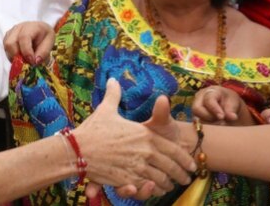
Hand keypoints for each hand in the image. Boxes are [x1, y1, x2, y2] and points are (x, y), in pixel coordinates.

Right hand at [2, 21, 53, 63]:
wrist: (40, 30)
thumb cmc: (44, 37)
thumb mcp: (50, 43)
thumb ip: (43, 52)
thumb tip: (35, 61)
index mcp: (32, 27)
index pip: (24, 37)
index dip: (26, 51)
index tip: (32, 62)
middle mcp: (18, 27)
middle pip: (10, 43)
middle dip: (18, 57)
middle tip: (27, 63)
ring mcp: (11, 32)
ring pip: (6, 47)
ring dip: (14, 57)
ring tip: (24, 60)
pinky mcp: (7, 38)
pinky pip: (6, 49)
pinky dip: (12, 56)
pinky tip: (20, 56)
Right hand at [77, 83, 193, 199]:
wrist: (77, 149)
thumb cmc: (93, 130)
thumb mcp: (106, 110)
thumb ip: (113, 95)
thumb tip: (113, 80)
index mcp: (144, 135)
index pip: (172, 149)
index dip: (184, 158)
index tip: (191, 164)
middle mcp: (144, 151)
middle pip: (171, 166)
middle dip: (181, 174)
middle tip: (187, 178)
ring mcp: (137, 167)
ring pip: (161, 179)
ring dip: (168, 183)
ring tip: (172, 185)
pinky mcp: (127, 180)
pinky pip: (146, 187)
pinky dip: (153, 190)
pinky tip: (154, 189)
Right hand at [192, 85, 247, 124]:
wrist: (227, 106)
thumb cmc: (230, 101)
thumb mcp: (234, 102)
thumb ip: (231, 110)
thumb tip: (232, 117)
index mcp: (210, 91)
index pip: (208, 99)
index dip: (214, 109)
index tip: (222, 117)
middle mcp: (199, 98)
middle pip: (196, 109)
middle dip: (209, 117)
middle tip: (220, 120)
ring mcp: (195, 108)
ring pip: (196, 119)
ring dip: (209, 124)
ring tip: (220, 124)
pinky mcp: (195, 118)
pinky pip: (198, 125)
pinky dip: (208, 128)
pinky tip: (216, 127)